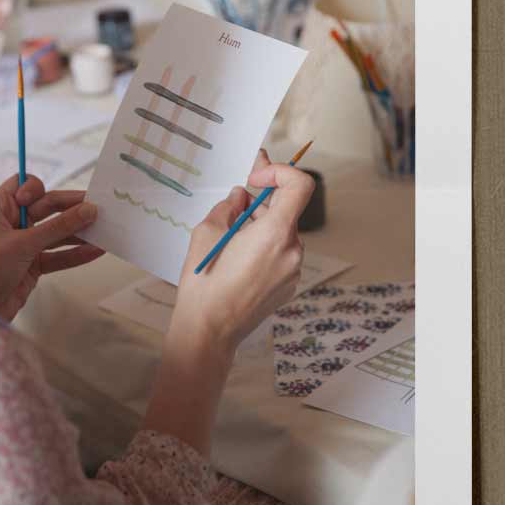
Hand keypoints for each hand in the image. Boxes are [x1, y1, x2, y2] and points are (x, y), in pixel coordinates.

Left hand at [0, 173, 103, 321]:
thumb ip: (58, 227)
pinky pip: (57, 255)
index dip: (36, 189)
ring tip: (106, 229)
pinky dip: (75, 254)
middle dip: (72, 208)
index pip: (21, 185)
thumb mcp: (23, 244)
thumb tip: (89, 210)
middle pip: (47, 207)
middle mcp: (11, 223)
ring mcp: (22, 244)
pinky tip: (97, 251)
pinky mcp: (32, 265)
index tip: (42, 199)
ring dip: (79, 232)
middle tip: (100, 207)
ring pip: (56, 232)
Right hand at [171, 154, 312, 351]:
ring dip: (260, 230)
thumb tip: (239, 198)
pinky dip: (264, 250)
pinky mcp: (288, 286)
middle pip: (286, 212)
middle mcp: (293, 250)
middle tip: (232, 212)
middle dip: (260, 206)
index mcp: (275, 233)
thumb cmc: (204, 284)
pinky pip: (281, 256)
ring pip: (282, 235)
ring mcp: (294, 270)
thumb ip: (227, 207)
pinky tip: (238, 265)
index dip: (280, 173)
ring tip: (230, 245)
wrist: (208, 331)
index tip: (257, 179)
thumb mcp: (206, 233)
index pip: (299, 185)